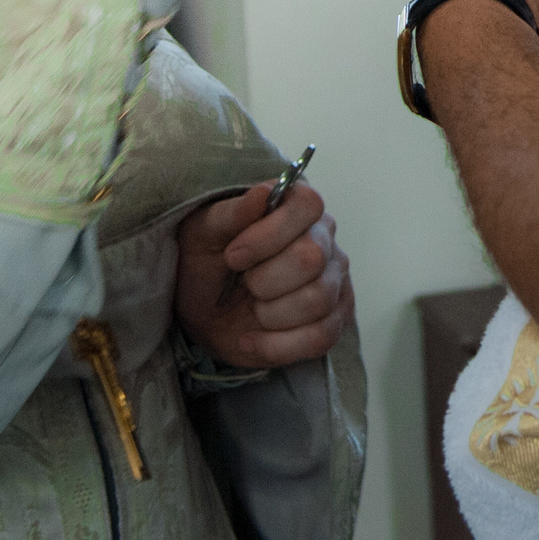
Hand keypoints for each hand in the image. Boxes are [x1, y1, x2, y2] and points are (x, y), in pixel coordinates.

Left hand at [173, 181, 353, 370]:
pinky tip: (251, 340)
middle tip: (243, 284)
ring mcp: (335, 281)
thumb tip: (263, 193)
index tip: (234, 256)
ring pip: (318, 299)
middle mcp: (324, 240)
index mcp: (297, 208)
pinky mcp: (334, 321)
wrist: (204, 314)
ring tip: (252, 310)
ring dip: (270, 313)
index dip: (269, 234)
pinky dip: (277, 346)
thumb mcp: (203, 234)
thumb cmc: (206, 264)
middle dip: (264, 280)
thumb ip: (232, 213)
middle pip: (312, 257)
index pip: (307, 205)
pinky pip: (321, 337)